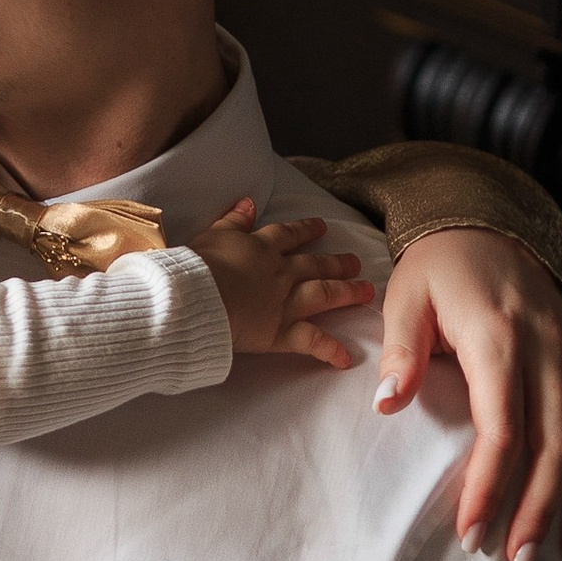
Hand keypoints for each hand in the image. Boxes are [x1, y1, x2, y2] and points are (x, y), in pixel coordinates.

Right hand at [186, 201, 373, 366]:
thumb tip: (248, 203)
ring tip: (366, 292)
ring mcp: (285, 302)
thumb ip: (232, 220)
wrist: (195, 297)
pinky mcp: (281, 332)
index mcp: (261, 248)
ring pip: (324, 295)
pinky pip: (312, 341)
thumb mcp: (212, 234)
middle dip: (337, 263)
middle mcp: (280, 273)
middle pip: (315, 264)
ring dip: (347, 293)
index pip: (289, 235)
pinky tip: (346, 358)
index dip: (306, 230)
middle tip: (356, 262)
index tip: (321, 226)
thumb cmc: (195, 267)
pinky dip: (330, 350)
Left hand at [378, 229, 561, 560]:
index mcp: (500, 336)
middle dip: (539, 510)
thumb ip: (400, 351)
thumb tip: (388, 404)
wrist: (488, 229)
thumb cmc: (437, 272)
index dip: (490, 486)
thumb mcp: (404, 298)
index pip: (502, 428)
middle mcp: (552, 349)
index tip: (471, 533)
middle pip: (558, 446)